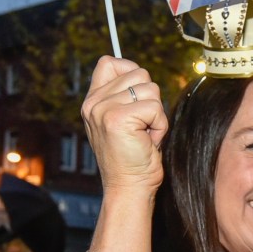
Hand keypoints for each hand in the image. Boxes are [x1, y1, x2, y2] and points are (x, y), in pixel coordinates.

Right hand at [81, 56, 167, 192]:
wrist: (129, 188)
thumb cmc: (133, 159)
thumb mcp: (122, 122)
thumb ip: (124, 97)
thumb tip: (141, 75)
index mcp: (92, 101)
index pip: (109, 63)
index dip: (131, 71)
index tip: (138, 97)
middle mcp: (94, 103)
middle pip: (139, 73)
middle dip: (150, 101)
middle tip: (142, 128)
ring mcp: (104, 110)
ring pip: (151, 89)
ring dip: (156, 115)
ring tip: (144, 135)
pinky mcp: (118, 119)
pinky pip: (155, 108)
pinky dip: (159, 126)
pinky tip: (148, 142)